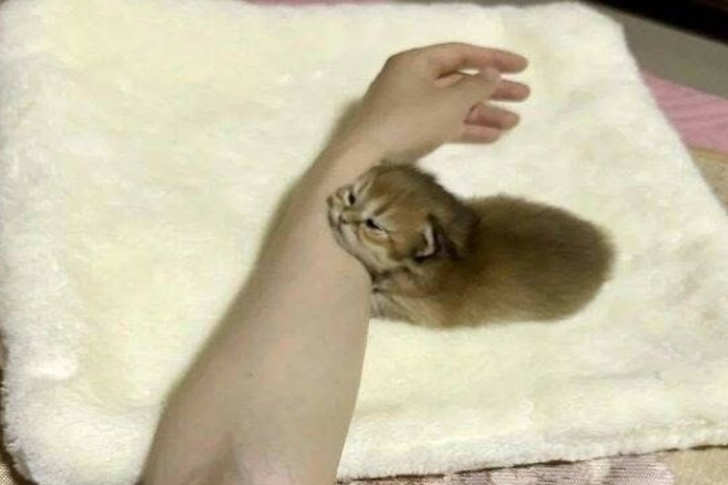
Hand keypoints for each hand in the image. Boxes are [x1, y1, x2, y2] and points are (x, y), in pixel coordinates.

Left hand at [346, 42, 529, 160]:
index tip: (522, 67)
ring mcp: (409, 107)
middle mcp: (412, 80)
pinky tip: (492, 136)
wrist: (365, 158)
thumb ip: (476, 86)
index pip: (461, 53)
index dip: (493, 58)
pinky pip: (443, 123)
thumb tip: (491, 73)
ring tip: (515, 122)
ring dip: (483, 113)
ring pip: (453, 105)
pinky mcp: (408, 131)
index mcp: (416, 62)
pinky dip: (466, 129)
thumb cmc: (408, 121)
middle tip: (525, 96)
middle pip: (459, 80)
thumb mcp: (449, 103)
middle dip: (492, 89)